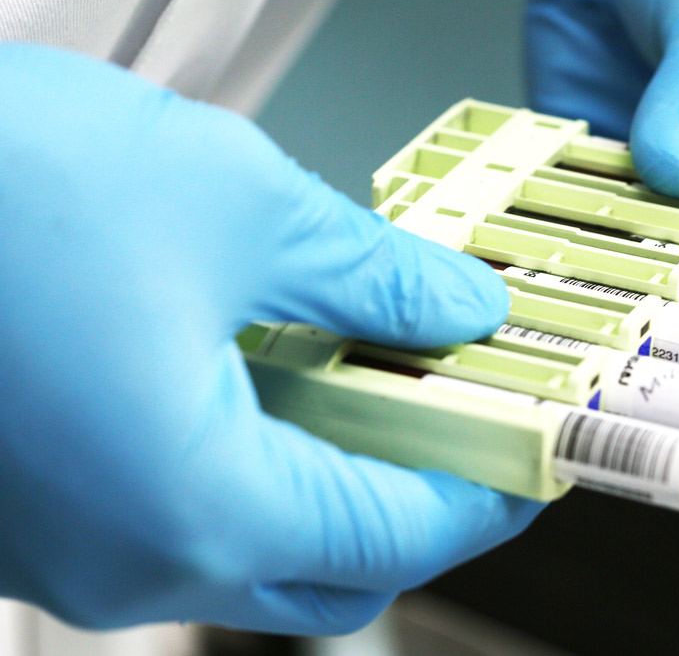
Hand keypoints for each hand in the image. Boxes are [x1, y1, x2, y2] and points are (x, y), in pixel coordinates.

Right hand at [0, 44, 540, 633]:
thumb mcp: (239, 207)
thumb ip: (375, 276)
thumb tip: (458, 306)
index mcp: (199, 511)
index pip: (399, 539)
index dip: (486, 489)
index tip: (531, 444)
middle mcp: (126, 564)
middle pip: (329, 568)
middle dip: (411, 494)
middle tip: (460, 407)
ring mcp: (62, 552)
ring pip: (246, 546)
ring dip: (326, 473)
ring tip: (369, 371)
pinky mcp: (25, 514)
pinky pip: (168, 516)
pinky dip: (239, 462)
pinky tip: (260, 371)